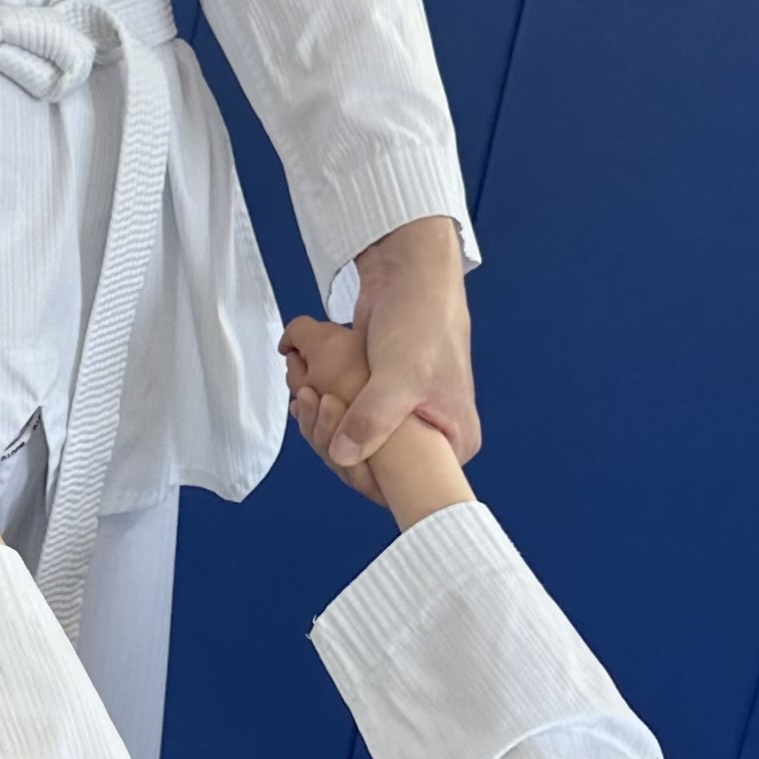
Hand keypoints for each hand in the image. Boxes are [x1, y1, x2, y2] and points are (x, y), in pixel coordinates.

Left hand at [283, 316, 472, 530]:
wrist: (411, 273)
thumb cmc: (424, 321)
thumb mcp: (401, 376)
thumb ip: (373, 419)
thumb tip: (343, 456)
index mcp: (453, 441)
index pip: (406, 485)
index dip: (365, 476)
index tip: (336, 451)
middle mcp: (432, 435)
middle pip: (376, 465)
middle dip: (335, 443)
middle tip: (314, 409)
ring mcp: (406, 416)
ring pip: (357, 441)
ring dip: (324, 425)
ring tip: (306, 396)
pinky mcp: (381, 396)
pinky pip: (349, 418)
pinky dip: (326, 409)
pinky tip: (305, 395)